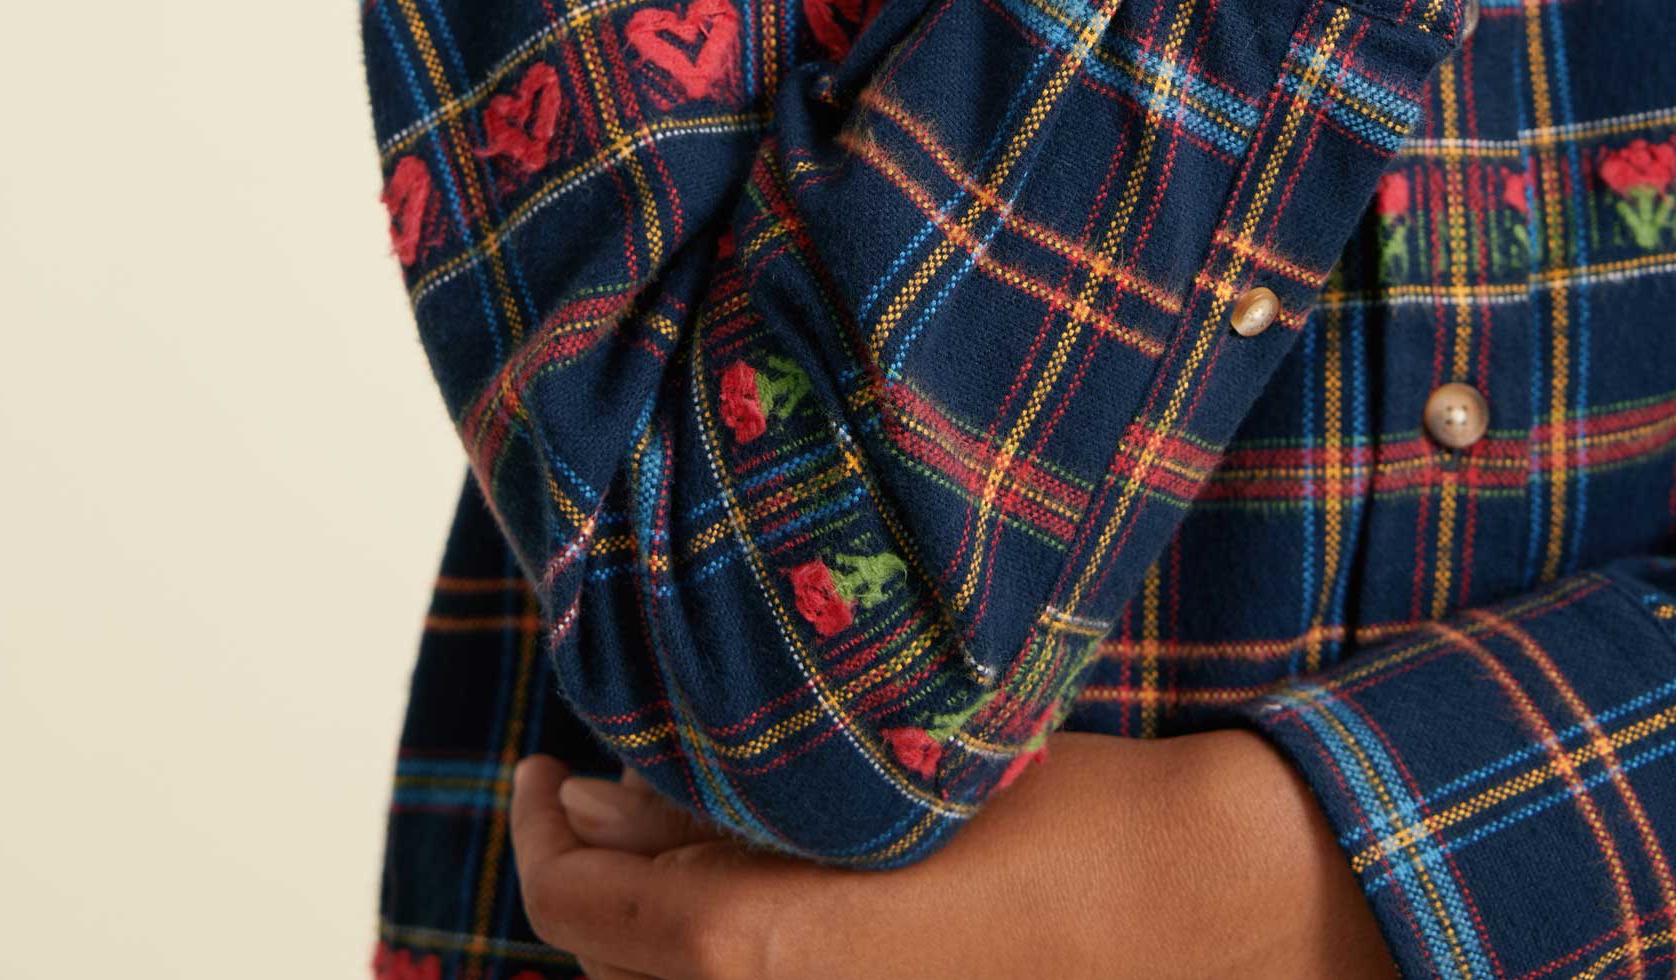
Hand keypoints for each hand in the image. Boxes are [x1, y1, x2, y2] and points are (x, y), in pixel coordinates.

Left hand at [509, 729, 1396, 979]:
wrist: (1192, 911)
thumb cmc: (1050, 824)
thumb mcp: (866, 784)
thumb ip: (715, 812)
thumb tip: (595, 804)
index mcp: (760, 959)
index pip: (577, 912)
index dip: (540, 836)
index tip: (544, 771)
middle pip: (616, 965)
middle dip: (596, 875)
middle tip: (610, 784)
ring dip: (655, 920)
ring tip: (682, 823)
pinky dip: (720, 949)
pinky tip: (754, 880)